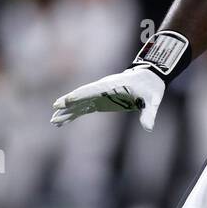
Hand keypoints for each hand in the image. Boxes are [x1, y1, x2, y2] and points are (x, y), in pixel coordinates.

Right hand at [51, 64, 165, 130]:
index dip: (79, 96)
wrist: (149, 79)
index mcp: (112, 86)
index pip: (92, 91)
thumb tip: (149, 128)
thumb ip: (149, 113)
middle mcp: (102, 89)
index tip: (66, 101)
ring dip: (67, 111)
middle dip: (68, 104)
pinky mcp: (99, 102)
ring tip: (54, 121)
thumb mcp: (153, 101)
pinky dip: (73, 114)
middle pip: (81, 96)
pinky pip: (83, 108)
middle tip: (54, 112)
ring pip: (79, 103)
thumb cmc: (151, 88)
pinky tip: (63, 122)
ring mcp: (99, 95)